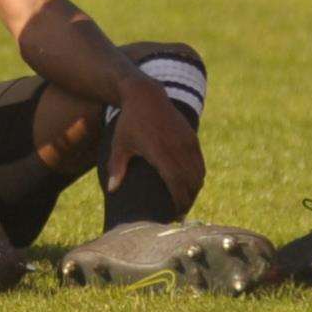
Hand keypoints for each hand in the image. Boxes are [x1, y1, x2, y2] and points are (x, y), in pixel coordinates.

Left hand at [104, 76, 205, 213]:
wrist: (146, 95)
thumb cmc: (129, 122)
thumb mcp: (120, 144)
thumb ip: (116, 167)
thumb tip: (112, 190)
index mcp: (160, 151)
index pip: (176, 183)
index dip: (179, 201)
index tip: (174, 215)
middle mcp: (177, 147)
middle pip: (191, 182)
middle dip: (188, 200)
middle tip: (180, 214)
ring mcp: (187, 141)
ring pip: (199, 174)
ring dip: (194, 190)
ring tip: (185, 201)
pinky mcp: (192, 137)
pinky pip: (200, 163)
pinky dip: (197, 177)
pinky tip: (189, 185)